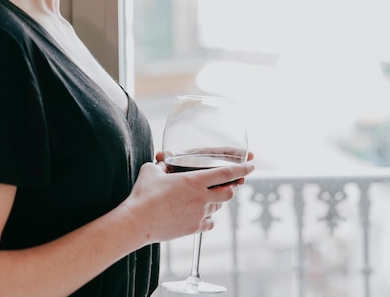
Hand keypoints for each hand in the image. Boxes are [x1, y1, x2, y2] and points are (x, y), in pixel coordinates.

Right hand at [124, 157, 253, 245]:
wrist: (137, 222)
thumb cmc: (143, 195)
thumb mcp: (152, 171)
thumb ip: (161, 165)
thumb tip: (161, 161)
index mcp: (195, 181)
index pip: (227, 173)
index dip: (242, 168)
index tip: (252, 165)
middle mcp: (202, 198)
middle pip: (229, 193)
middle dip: (231, 188)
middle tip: (228, 185)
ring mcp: (199, 214)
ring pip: (218, 207)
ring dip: (217, 202)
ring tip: (209, 198)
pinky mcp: (194, 228)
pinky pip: (210, 223)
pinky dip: (209, 218)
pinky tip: (202, 215)